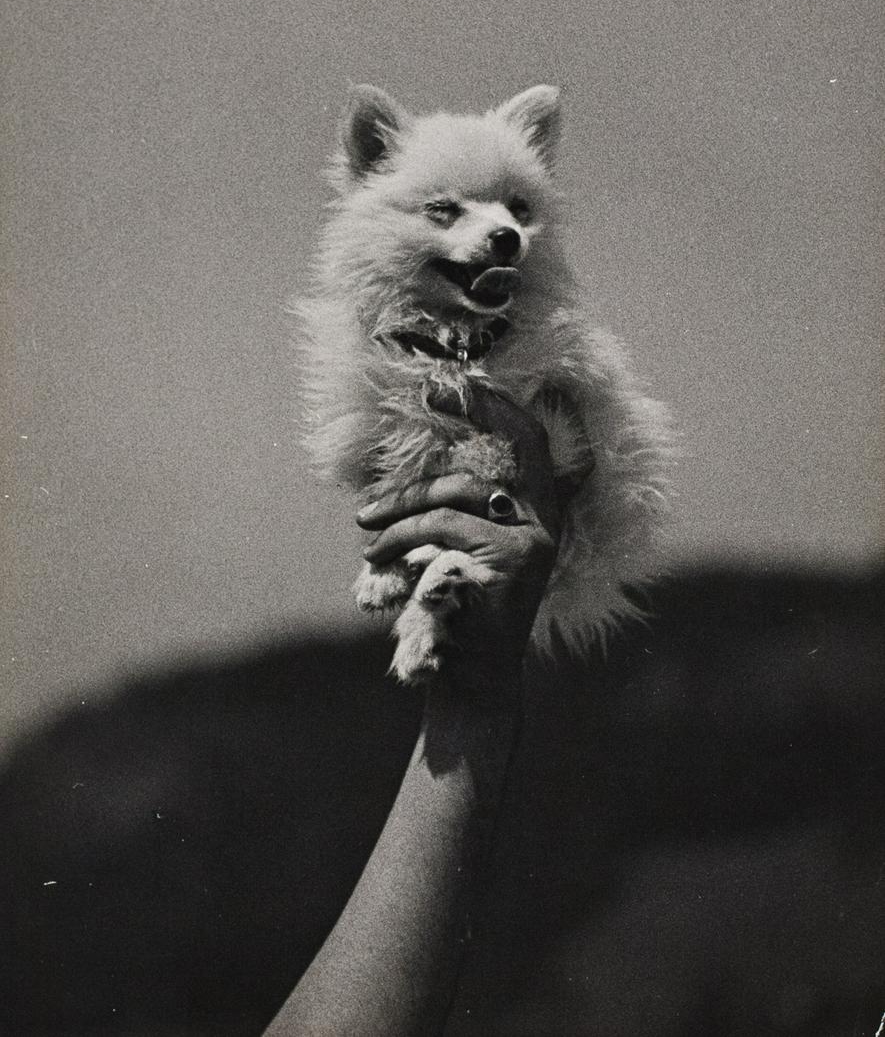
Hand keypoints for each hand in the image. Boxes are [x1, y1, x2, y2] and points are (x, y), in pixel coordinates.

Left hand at [356, 387, 559, 683]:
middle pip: (512, 448)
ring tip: (367, 529)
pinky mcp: (514, 560)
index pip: (529, 442)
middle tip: (427, 391)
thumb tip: (421, 447)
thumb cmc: (454, 605)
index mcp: (537, 512)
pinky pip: (443, 528)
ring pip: (457, 497)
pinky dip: (400, 537)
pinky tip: (375, 555)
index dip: (496, 404)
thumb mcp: (455, 546)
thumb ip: (452, 504)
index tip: (454, 381)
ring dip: (401, 509)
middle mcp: (546, 521)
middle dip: (472, 410)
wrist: (469, 677)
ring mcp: (535, 540)